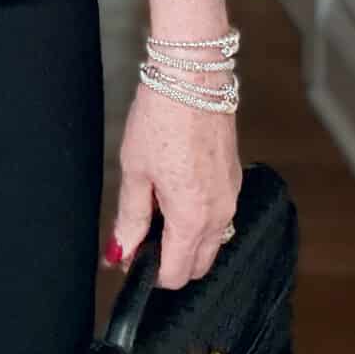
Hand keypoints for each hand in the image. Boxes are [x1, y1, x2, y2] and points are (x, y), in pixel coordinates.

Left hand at [103, 82, 241, 289]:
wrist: (193, 77)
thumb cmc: (160, 119)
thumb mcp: (135, 170)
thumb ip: (130, 218)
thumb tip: (120, 252)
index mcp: (192, 218)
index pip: (177, 274)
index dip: (150, 275)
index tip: (130, 259)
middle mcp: (220, 214)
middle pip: (199, 264)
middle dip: (170, 262)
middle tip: (139, 238)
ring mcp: (231, 196)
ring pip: (211, 241)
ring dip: (186, 241)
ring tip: (155, 210)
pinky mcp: (234, 179)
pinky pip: (219, 216)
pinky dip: (199, 218)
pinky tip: (176, 192)